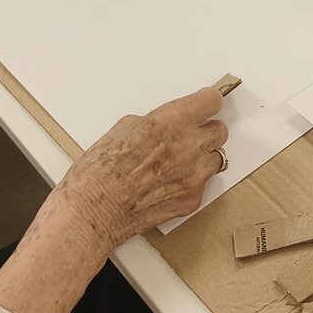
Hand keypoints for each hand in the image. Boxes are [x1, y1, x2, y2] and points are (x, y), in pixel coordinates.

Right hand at [48, 85, 226, 253]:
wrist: (92, 211)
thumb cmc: (99, 172)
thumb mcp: (123, 129)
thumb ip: (154, 123)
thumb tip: (164, 125)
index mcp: (171, 122)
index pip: (212, 101)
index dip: (206, 102)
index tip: (204, 103)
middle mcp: (189, 147)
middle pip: (220, 131)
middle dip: (205, 131)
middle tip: (189, 137)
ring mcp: (194, 176)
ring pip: (215, 159)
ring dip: (201, 158)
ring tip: (179, 164)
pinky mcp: (192, 200)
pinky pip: (202, 186)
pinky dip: (190, 184)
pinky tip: (168, 186)